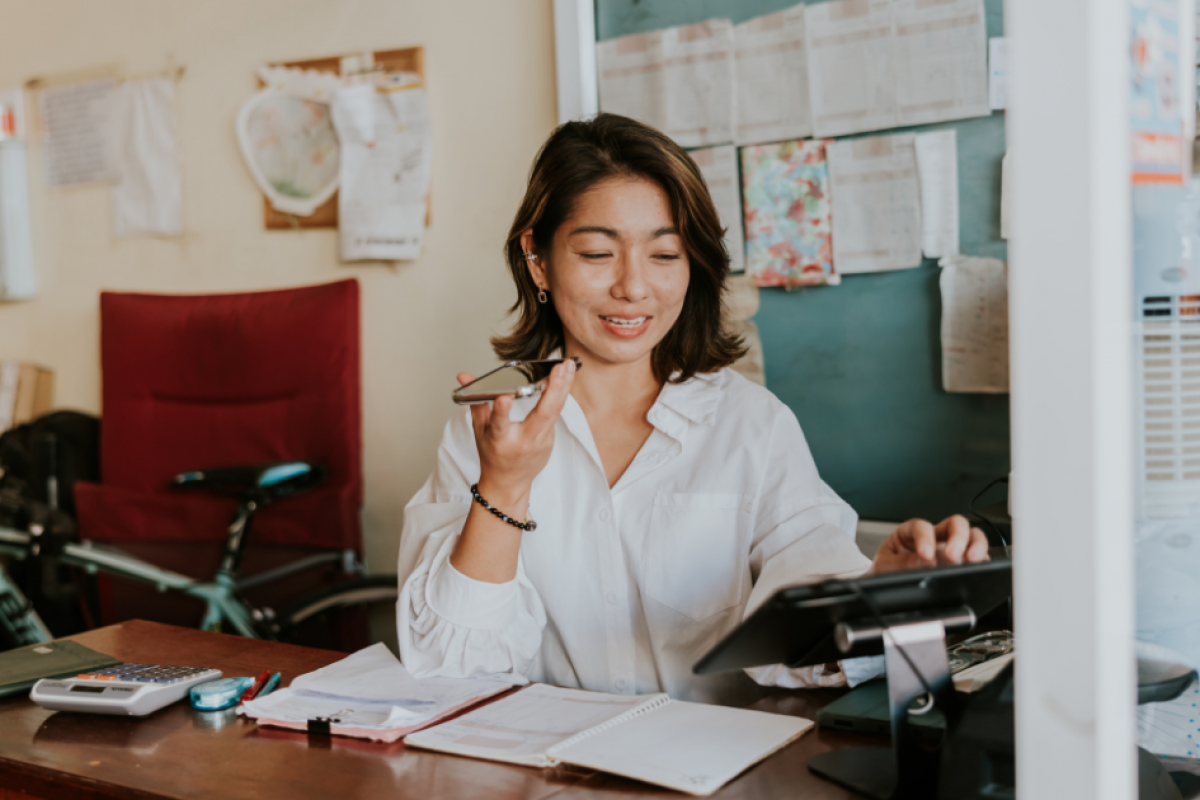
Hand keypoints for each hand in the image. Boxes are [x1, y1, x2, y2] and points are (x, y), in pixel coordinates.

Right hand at [459, 359, 575, 505]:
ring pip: (555, 411)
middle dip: (553, 388)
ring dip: (563, 387)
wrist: (509, 483)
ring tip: (569, 366)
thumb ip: (476, 400)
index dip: (502, 411)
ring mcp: (540, 442)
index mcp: (500, 440)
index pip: (500, 425)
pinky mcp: (550, 439)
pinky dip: (561, 395)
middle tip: (560, 367)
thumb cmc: (493, 455)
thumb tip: (464, 376)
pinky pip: (556, 414)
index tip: (504, 397)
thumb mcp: (479, 430)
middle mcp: (523, 441)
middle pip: (542, 414)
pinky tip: (565, 378)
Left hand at [870, 515, 989, 574]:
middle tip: (953, 555)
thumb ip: (902, 563)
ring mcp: (950, 551)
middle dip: (957, 535)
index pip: (921, 526)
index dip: (925, 537)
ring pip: (972, 537)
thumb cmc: (885, 576)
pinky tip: (978, 570)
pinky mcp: (962, 566)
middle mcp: (934, 538)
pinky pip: (979, 559)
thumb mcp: (885, 568)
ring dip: (976, 545)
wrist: (886, 596)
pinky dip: (983, 562)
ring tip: (972, 560)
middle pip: (954, 523)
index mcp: (910, 534)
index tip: (925, 554)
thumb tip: (926, 561)